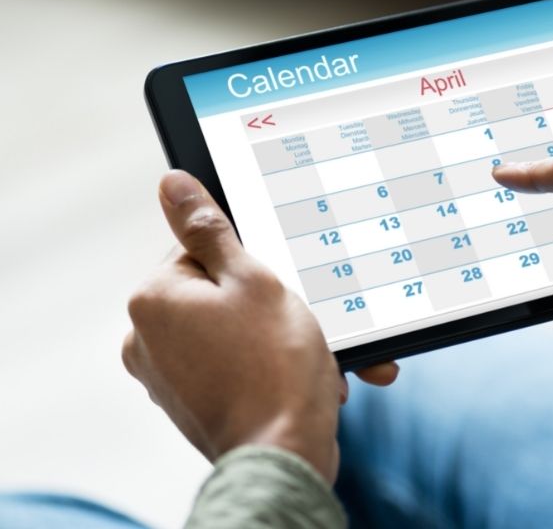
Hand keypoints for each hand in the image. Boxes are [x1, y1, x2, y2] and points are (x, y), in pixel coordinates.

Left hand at [123, 170, 397, 482]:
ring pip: (236, 331)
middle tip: (310, 318)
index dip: (255, 261)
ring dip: (282, 337)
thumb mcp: (254, 281)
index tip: (285, 281)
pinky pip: (237, 367)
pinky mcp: (193, 404)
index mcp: (154, 299)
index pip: (205, 249)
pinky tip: (308, 376)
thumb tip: (172, 184)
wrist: (286, 456)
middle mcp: (147, 339)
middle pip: (222, 292)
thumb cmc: (276, 368)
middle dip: (275, 304)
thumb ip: (211, 230)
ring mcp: (168, 377)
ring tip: (318, 354)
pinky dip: (271, 367)